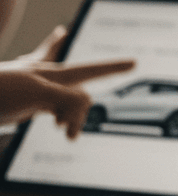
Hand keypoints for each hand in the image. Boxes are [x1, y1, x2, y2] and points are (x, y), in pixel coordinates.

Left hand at [0, 26, 134, 137]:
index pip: (90, 69)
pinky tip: (58, 117)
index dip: (113, 67)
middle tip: (70, 133)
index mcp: (52, 74)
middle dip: (81, 111)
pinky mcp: (24, 102)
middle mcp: (45, 78)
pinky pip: (50, 105)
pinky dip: (58, 112)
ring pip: (66, 102)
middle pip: (80, 92)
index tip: (134, 63)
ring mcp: (34, 90)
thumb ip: (67, 97)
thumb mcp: (37, 92)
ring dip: (69, 118)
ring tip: (62, 132)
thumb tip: (84, 105)